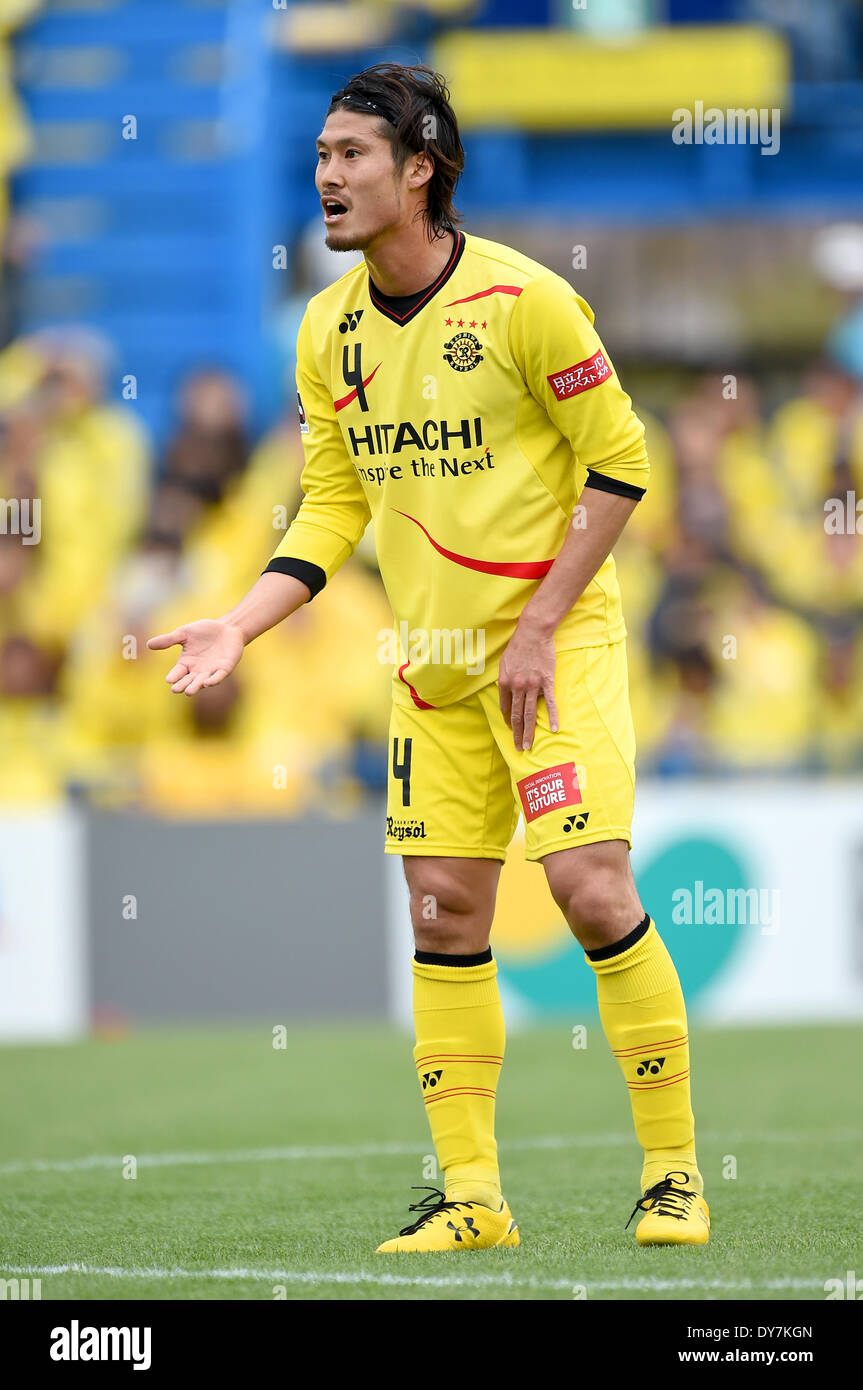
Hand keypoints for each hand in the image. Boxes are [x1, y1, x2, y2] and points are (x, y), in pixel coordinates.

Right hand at [147, 619, 244, 695]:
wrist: (227, 628)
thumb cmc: (204, 631)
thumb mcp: (184, 633)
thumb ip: (168, 640)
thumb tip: (148, 644)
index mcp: (186, 663)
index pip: (177, 672)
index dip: (173, 676)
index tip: (169, 680)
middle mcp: (197, 670)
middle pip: (188, 681)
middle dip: (182, 685)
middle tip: (176, 690)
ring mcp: (211, 671)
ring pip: (202, 682)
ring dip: (195, 686)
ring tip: (189, 692)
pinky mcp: (225, 668)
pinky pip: (218, 677)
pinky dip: (213, 680)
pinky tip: (207, 682)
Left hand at [498, 619, 558, 751]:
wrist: (533, 632)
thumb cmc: (518, 646)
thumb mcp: (504, 663)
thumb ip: (504, 679)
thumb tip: (505, 692)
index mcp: (505, 683)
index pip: (505, 708)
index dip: (508, 721)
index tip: (511, 730)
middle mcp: (517, 687)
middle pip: (516, 716)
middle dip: (517, 734)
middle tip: (519, 748)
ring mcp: (532, 685)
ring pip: (530, 713)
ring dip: (529, 732)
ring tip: (529, 745)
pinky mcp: (547, 682)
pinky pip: (550, 703)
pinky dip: (552, 717)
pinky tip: (554, 729)